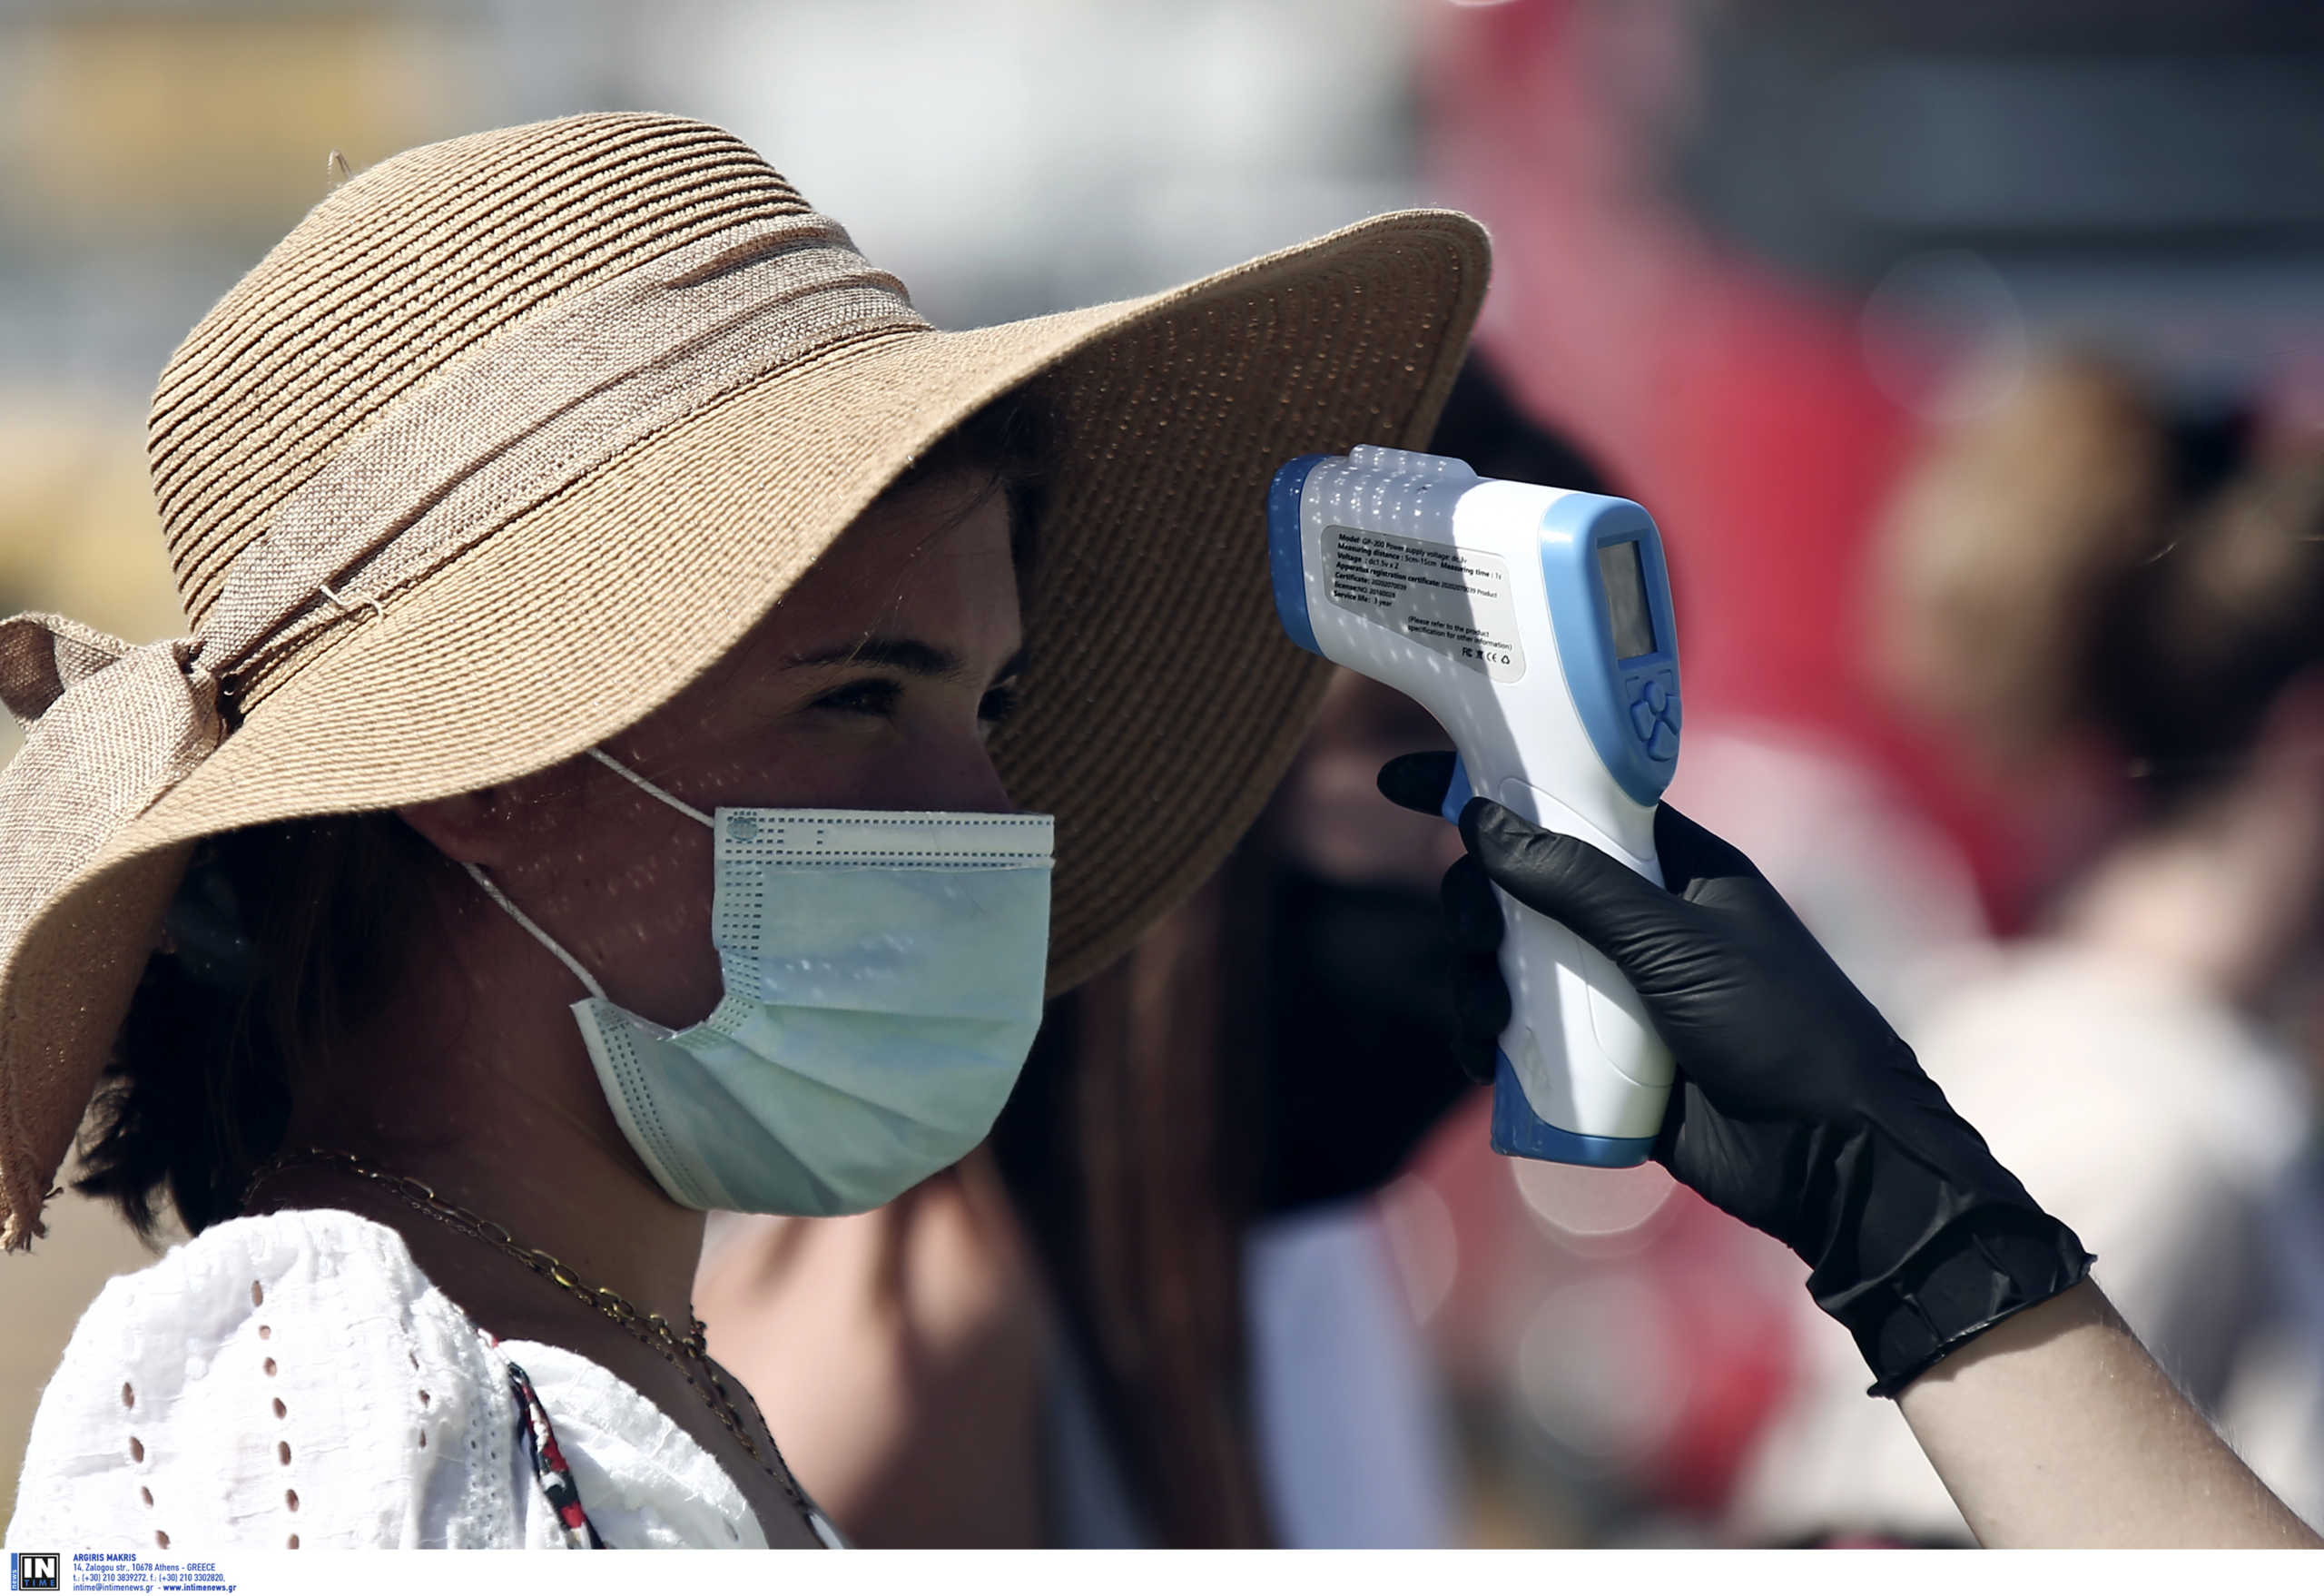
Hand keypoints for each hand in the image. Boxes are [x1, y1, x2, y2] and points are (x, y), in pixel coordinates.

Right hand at [1378, 751, 2090, 1395]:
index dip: (1486, 786)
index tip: (1400, 781)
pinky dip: (1487, 1041)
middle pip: (1518, 885)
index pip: (1566, 802)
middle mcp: (1637, 921)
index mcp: (1672, 866)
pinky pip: (1520, 1038)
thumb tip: (1481, 821)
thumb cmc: (1778, 1027)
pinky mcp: (1601, 1061)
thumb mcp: (1678, 942)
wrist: (1832, 1157)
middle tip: (1476, 932)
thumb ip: (1580, 883)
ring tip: (1486, 1015)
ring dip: (1475, 979)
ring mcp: (1617, 992)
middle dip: (1474, 902)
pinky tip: (1485, 1059)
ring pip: (1509, 963)